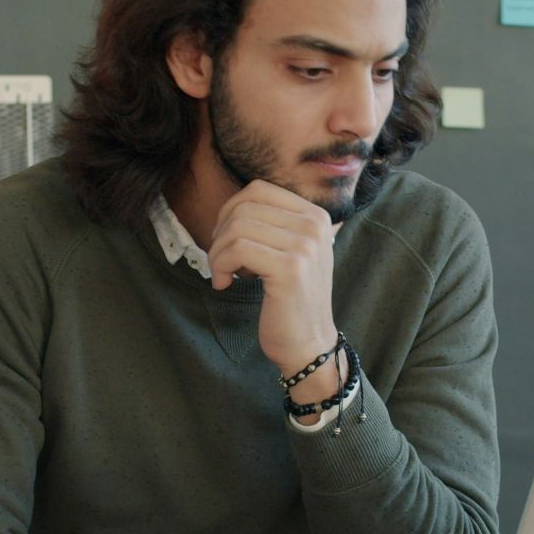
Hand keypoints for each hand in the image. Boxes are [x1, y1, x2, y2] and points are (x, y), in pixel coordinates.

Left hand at [207, 181, 338, 375]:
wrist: (309, 344)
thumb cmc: (290, 300)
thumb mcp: (290, 252)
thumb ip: (270, 225)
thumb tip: (230, 208)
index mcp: (315, 216)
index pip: (258, 190)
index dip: (230, 211)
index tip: (226, 240)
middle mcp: (314, 225)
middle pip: (244, 207)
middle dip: (220, 234)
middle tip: (220, 261)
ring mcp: (305, 246)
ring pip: (237, 228)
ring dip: (218, 253)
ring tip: (222, 274)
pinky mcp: (290, 268)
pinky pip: (238, 250)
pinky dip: (220, 266)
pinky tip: (223, 284)